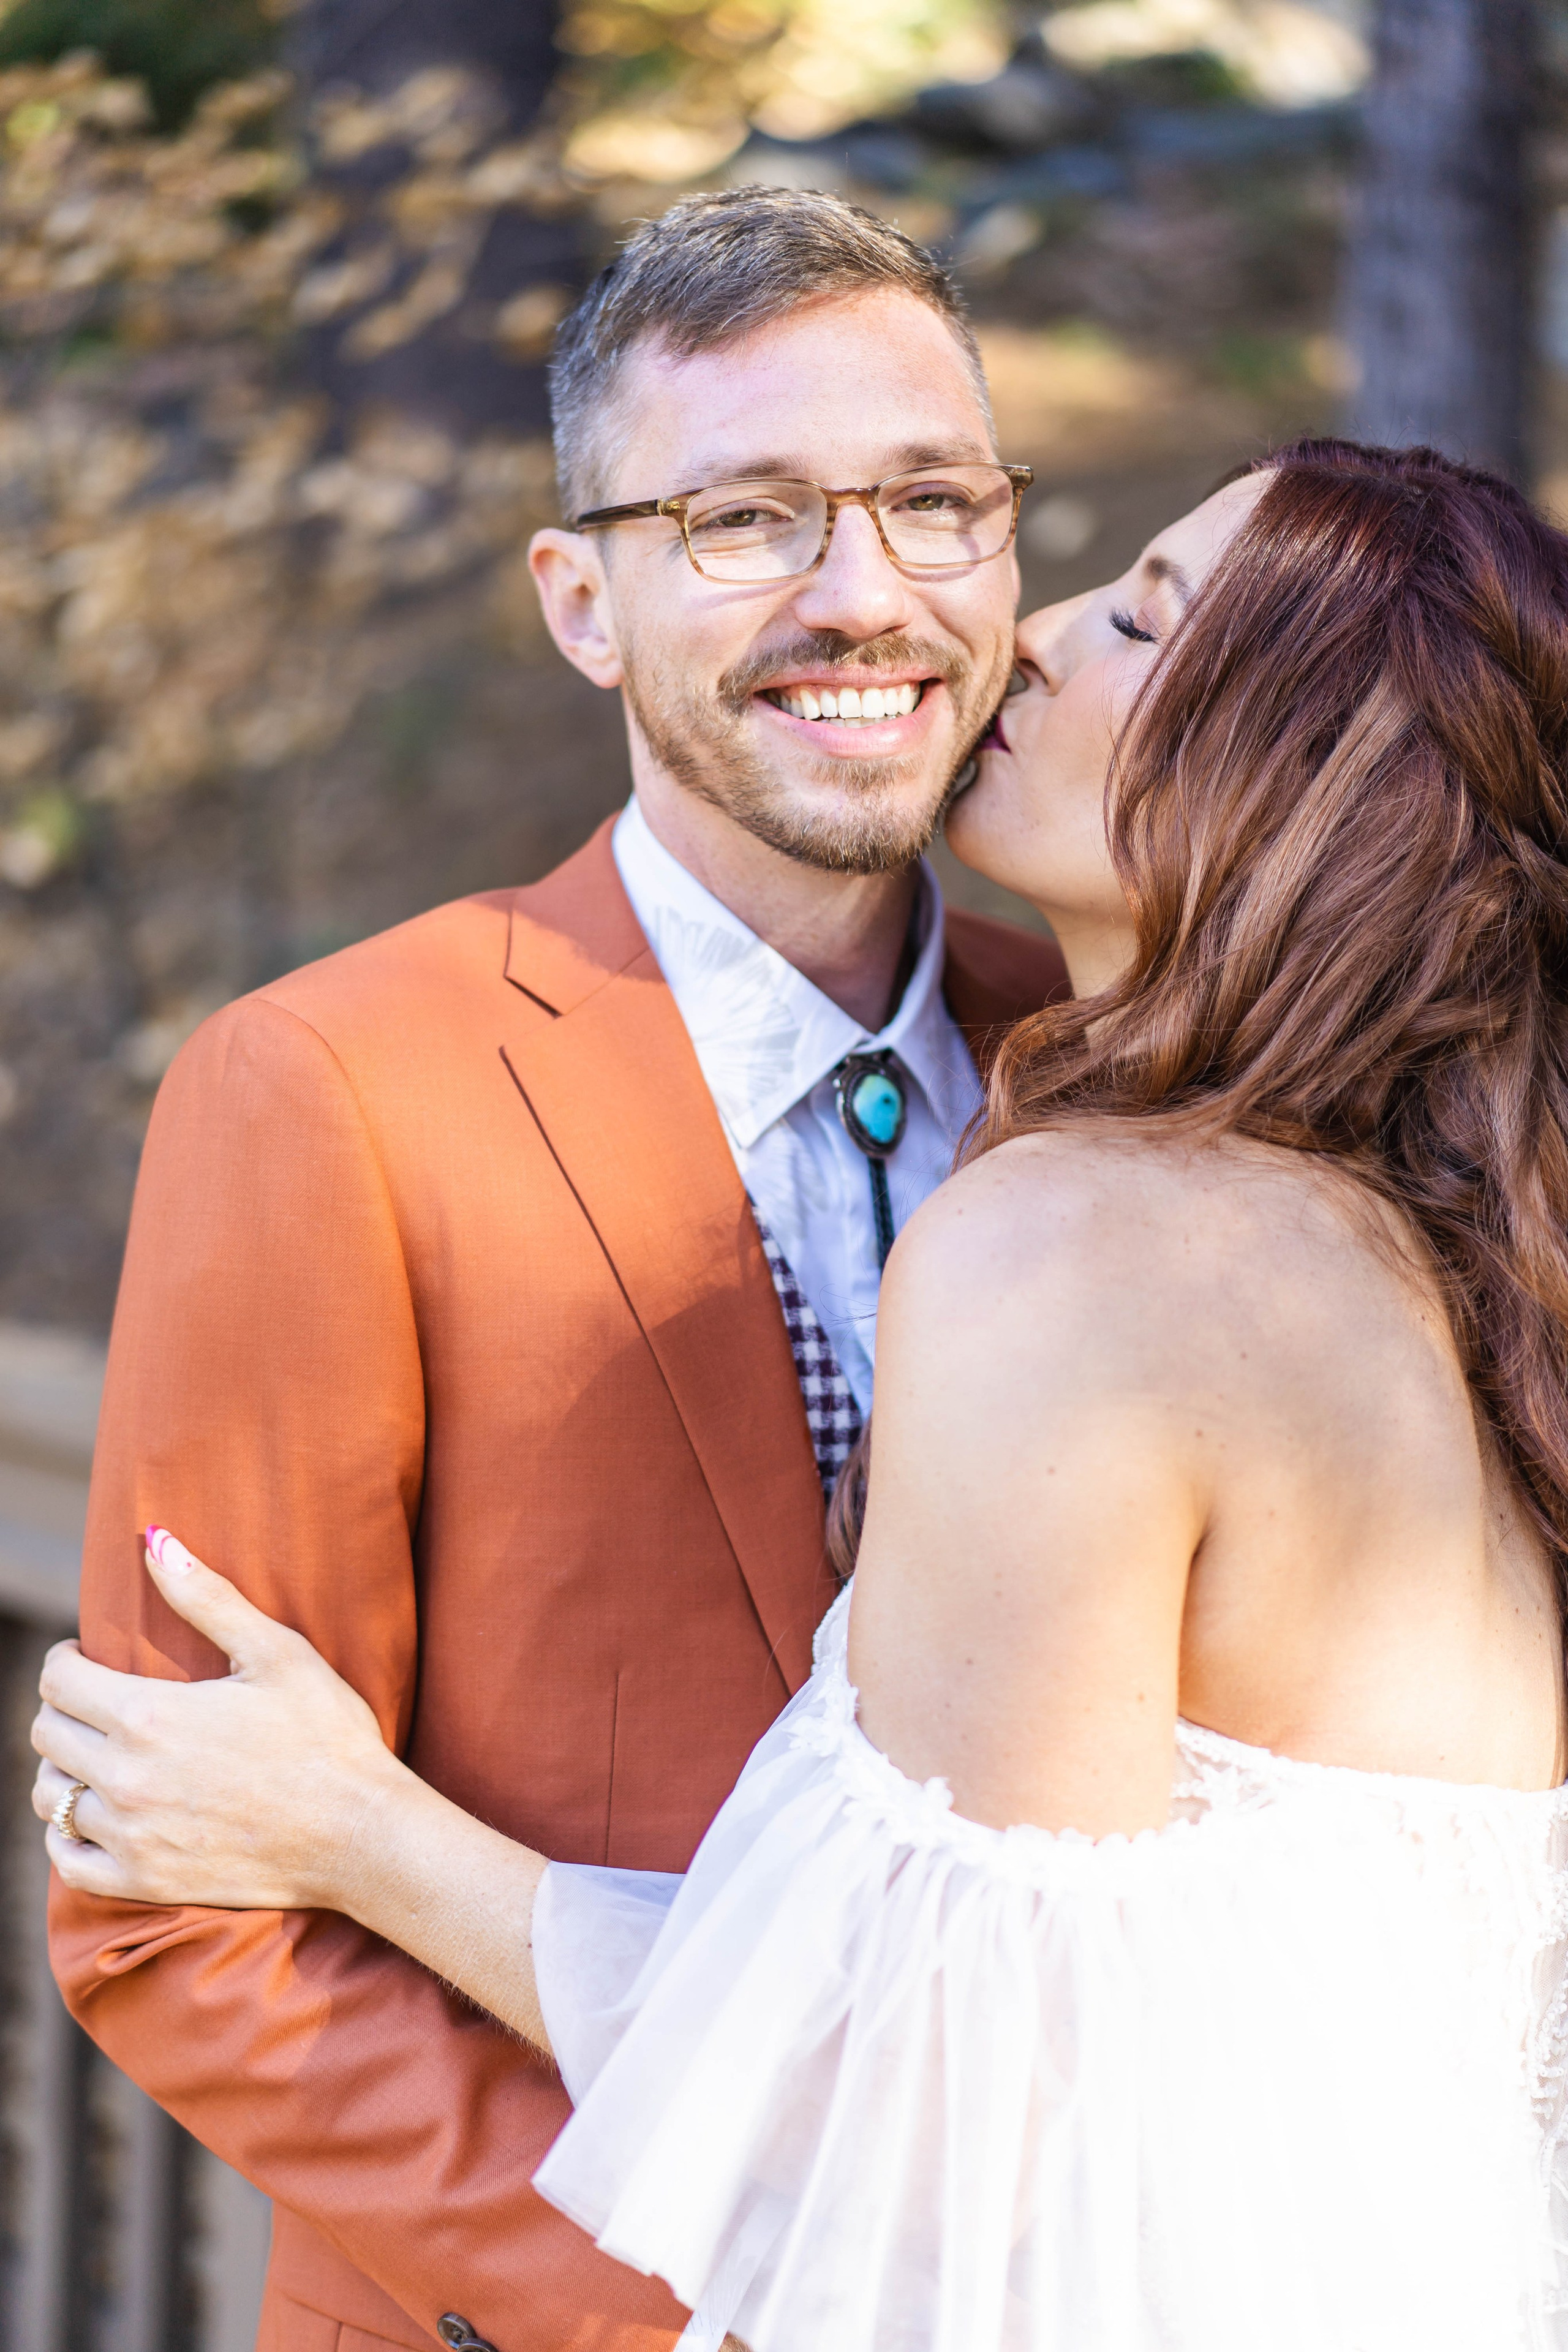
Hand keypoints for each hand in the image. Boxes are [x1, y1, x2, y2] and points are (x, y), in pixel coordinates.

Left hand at [32, 1528, 405, 1910]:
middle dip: (65, 1709)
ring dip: (64, 1770)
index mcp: (149, 1715)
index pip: (59, 1681)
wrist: (360, 1834)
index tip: (85, 1658)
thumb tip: (154, 1540)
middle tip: (100, 1703)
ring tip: (99, 1756)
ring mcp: (131, 1837)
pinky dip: (68, 1838)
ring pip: (50, 1797)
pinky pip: (67, 1861)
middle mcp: (126, 1778)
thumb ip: (206, 1597)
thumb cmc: (327, 1735)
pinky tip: (97, 1818)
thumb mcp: (277, 1652)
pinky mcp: (144, 1882)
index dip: (65, 1660)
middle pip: (47, 1734)